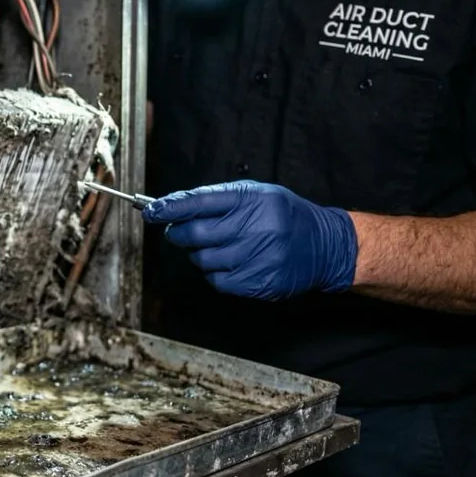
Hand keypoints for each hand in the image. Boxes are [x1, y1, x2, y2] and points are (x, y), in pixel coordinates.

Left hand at [142, 181, 358, 301]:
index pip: (200, 202)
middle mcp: (256, 227)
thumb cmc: (282, 215)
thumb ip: (216, 199)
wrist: (325, 245)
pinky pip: (218, 281)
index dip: (170, 208)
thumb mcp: (256, 195)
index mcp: (252, 200)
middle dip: (177, 233)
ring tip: (218, 246)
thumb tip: (171, 207)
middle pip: (195, 235)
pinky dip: (216, 273)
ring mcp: (259, 257)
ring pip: (203, 260)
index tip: (150, 211)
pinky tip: (231, 263)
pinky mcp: (260, 282)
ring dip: (199, 254)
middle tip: (176, 231)